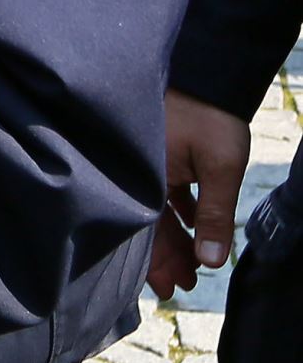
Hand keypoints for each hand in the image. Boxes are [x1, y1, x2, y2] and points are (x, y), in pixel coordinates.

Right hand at [148, 89, 250, 295]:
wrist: (211, 73)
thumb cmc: (212, 118)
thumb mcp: (221, 170)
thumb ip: (215, 216)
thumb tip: (211, 263)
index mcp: (147, 171)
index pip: (145, 226)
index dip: (158, 260)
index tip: (171, 288)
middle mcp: (141, 166)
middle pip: (147, 220)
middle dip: (166, 255)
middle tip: (181, 286)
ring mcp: (151, 158)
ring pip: (156, 207)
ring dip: (174, 237)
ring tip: (193, 265)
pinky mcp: (162, 150)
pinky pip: (164, 190)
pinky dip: (178, 212)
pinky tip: (193, 228)